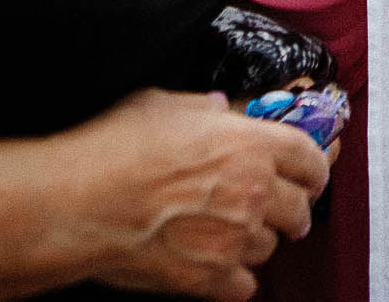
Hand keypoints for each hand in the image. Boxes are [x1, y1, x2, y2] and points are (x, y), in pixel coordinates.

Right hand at [70, 89, 331, 301]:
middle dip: (291, 208)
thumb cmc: (114, 148)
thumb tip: (221, 110)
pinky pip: (244, 286)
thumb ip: (208, 110)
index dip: (315, 167)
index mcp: (251, 143)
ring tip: (228, 233)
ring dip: (256, 241)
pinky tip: (216, 266)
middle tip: (278, 210)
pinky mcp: (208, 278)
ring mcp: (233, 239)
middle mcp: (253, 191)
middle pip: (300, 208)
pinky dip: (233, 279)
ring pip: (270, 247)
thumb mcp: (168, 106)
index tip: (310, 174)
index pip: (311, 159)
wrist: (73, 204)